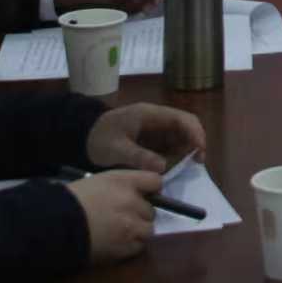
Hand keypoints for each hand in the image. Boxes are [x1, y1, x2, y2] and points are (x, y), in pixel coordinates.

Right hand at [69, 170, 161, 264]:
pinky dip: (130, 245)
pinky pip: (138, 246)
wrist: (55, 225)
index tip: (144, 196)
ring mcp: (130, 225)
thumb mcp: (99, 182)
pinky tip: (115, 243)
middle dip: (139, 214)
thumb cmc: (73, 200)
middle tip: (122, 218)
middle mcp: (132, 201)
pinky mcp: (125, 246)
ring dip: (138, 231)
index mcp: (124, 181)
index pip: (155, 181)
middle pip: (151, 209)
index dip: (151, 190)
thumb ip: (123, 185)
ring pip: (148, 229)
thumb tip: (140, 193)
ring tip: (121, 232)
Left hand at [85, 103, 206, 172]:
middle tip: (197, 163)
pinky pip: (170, 145)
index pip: (181, 118)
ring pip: (180, 136)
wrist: (82, 137)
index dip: (195, 133)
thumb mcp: (116, 150)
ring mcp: (155, 129)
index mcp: (149, 114)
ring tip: (184, 168)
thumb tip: (163, 167)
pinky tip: (172, 167)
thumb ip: (139, 157)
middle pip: (185, 126)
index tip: (200, 151)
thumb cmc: (99, 139)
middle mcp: (157, 119)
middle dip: (194, 142)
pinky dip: (175, 155)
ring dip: (185, 150)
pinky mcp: (152, 139)